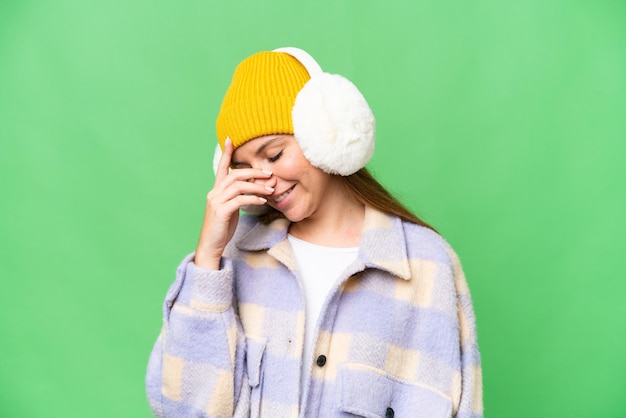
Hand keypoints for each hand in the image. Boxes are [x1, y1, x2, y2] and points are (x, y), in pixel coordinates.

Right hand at [194, 138, 273, 268]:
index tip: (230, 138)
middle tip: (269, 173)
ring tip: (271, 189)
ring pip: (238, 186)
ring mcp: (216, 202)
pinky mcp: (221, 212)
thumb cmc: (222, 228)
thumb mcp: (230, 209)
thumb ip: (238, 197)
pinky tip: (263, 200)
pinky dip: (253, 198)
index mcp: (216, 190)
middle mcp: (214, 193)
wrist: (211, 245)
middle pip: (234, 174)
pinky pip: (239, 200)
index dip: (226, 153)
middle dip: (253, 171)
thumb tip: (253, 188)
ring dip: (257, 186)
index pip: (222, 167)